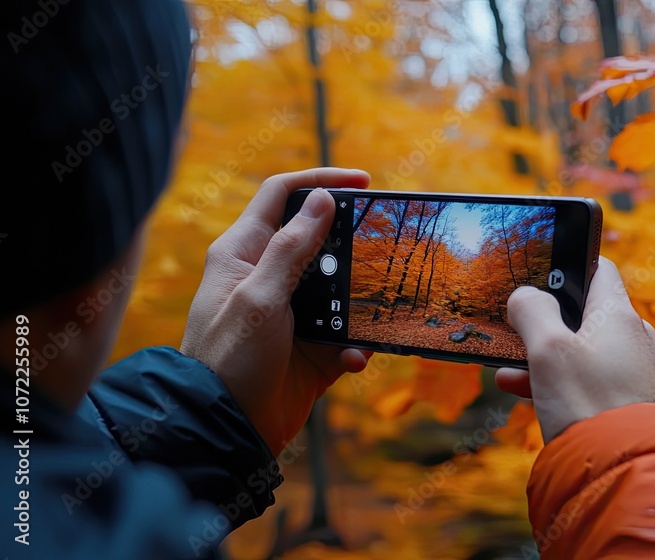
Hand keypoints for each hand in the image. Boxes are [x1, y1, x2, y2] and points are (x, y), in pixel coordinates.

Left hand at [180, 168, 370, 454]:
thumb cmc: (228, 358)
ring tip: (374, 309)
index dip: (320, 180)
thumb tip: (322, 199)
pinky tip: (354, 358)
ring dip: (359, 302)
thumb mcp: (259, 297)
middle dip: (352, 244)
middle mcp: (269, 277)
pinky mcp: (313, 348)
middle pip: (320, 240)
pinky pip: (347, 335)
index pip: (282, 195)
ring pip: (341, 289)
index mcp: (244, 252)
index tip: (363, 181)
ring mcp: (293, 313)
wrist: (224, 430)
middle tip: (383, 246)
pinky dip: (356, 345)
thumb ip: (291, 249)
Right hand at [495, 257, 654, 442]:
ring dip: (543, 356)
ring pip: (580, 351)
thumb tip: (525, 294)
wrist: (629, 472)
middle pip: (583, 314)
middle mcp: (632, 338)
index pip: (598, 268)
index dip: (566, 265)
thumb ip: (532, 311)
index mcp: (618, 314)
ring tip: (507, 370)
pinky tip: (524, 394)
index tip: (536, 273)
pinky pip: (587, 382)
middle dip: (544, 321)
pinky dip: (557, 382)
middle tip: (511, 329)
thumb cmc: (590, 403)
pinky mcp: (627, 404)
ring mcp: (632, 372)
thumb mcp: (548, 349)